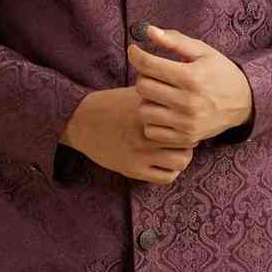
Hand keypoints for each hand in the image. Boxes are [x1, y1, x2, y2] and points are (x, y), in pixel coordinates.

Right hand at [66, 86, 195, 184]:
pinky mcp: (133, 169)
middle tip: (183, 137)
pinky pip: (166, 177)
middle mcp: (147, 132)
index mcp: (150, 111)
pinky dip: (171, 171)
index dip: (189, 120)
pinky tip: (165, 162)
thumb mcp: (136, 93)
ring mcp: (141, 153)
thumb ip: (159, 96)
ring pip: (181, 161)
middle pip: (188, 141)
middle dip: (189, 139)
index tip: (186, 120)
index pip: (185, 119)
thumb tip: (184, 97)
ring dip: (182, 156)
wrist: (82, 121)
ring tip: (175, 151)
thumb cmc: (112, 104)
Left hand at [127, 25, 252, 145]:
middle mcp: (188, 102)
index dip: (136, 54)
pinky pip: (151, 131)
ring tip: (160, 93)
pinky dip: (153, 121)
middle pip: (143, 87)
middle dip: (144, 76)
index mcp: (191, 77)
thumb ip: (174, 40)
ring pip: (144, 110)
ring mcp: (186, 123)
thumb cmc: (219, 71)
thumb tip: (148, 30)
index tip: (135, 51)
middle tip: (153, 73)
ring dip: (147, 99)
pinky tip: (163, 111)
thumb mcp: (202, 51)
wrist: (244, 102)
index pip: (148, 65)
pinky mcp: (186, 138)